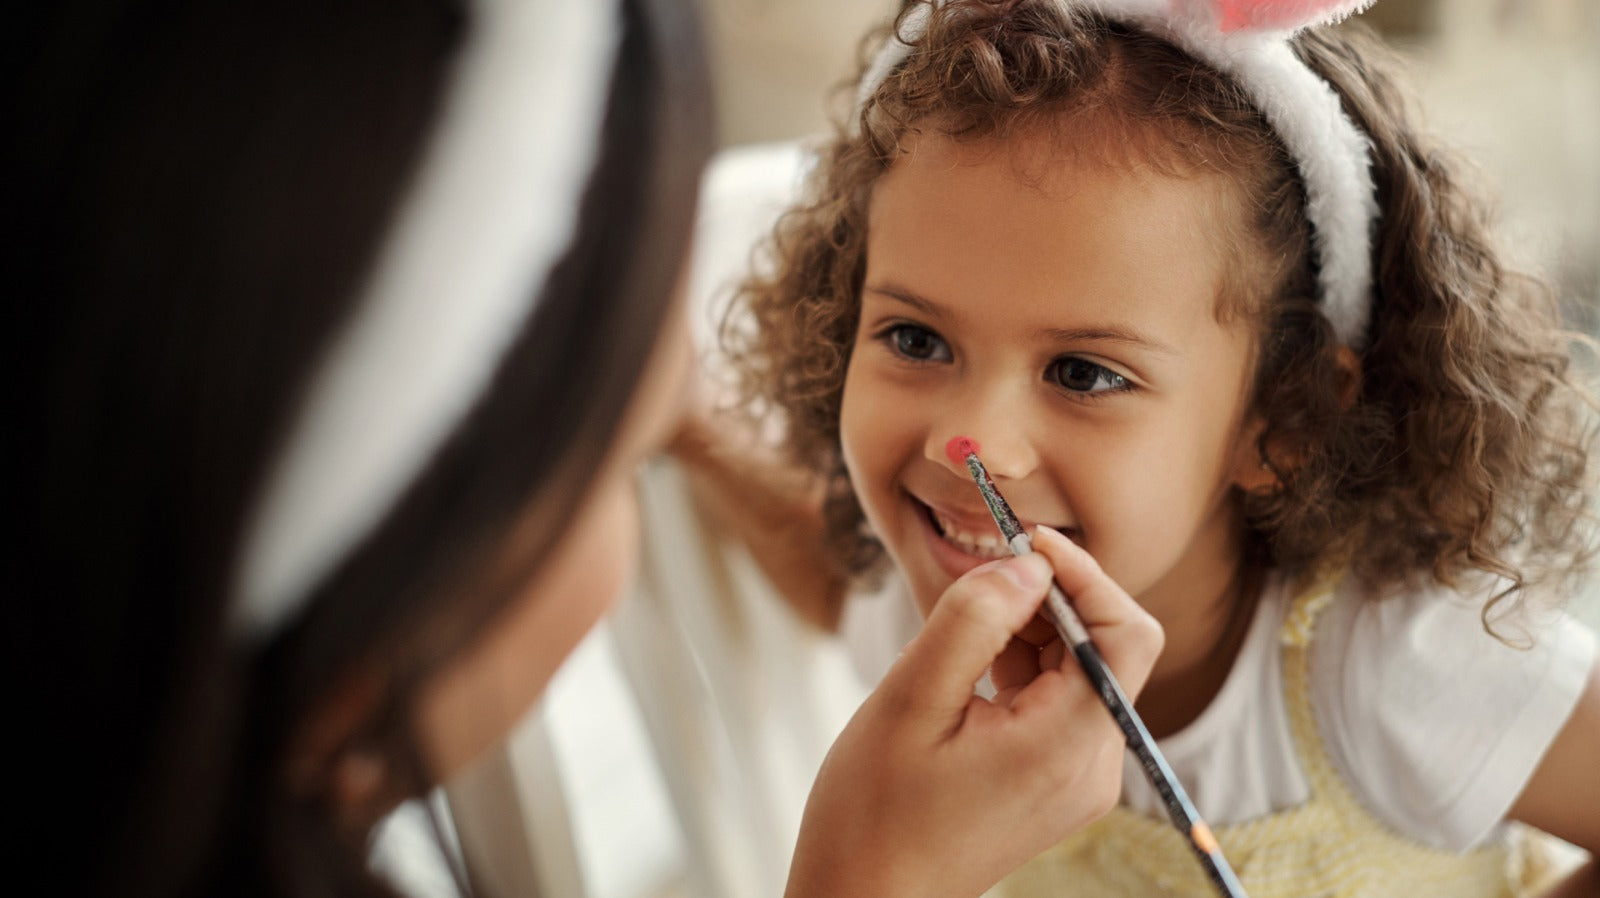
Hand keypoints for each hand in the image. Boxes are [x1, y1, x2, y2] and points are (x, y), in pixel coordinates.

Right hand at [786, 527, 1163, 897]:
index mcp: (1067, 745)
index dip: (1084, 574)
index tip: (1025, 541)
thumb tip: (1026, 563)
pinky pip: (1058, 702)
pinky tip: (963, 677)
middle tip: (972, 586)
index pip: (1125, 633)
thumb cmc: (874, 814)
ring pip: (1078, 671)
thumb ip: (973, 620)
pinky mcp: (1057, 784)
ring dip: (1026, 634)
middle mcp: (1092, 765)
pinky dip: (1020, 669)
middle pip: (1104, 648)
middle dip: (1046, 601)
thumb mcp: (911, 700)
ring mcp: (1079, 780)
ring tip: (952, 645)